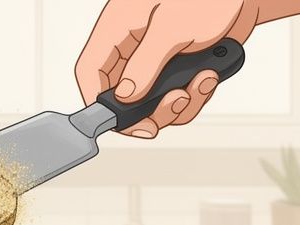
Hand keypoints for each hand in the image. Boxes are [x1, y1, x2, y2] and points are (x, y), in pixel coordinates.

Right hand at [75, 0, 260, 138]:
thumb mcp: (174, 27)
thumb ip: (146, 64)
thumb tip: (126, 96)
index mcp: (118, 26)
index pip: (90, 70)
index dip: (99, 102)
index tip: (123, 123)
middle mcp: (134, 46)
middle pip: (123, 97)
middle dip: (151, 109)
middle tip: (176, 103)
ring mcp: (156, 60)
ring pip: (152, 103)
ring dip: (180, 104)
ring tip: (202, 81)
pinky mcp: (179, 68)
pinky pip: (176, 97)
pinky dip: (194, 97)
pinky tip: (209, 77)